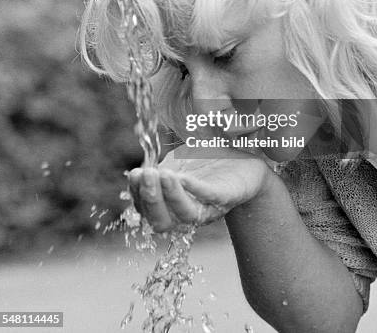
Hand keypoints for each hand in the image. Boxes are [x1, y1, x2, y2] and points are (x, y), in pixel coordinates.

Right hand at [128, 145, 272, 231]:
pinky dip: (195, 189)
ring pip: (186, 215)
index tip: (134, 174)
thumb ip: (158, 173)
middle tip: (145, 175)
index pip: (147, 211)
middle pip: (162, 222)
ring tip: (163, 174)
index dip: (137, 196)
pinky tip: (183, 176)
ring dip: (171, 196)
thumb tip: (135, 176)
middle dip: (151, 200)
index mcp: (172, 206)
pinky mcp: (227, 196)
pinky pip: (210, 197)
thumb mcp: (176, 165)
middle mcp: (188, 213)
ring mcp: (209, 207)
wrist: (242, 153)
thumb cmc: (206, 161)